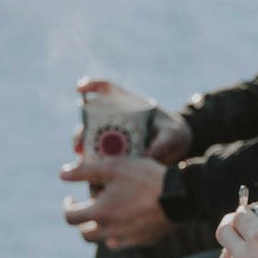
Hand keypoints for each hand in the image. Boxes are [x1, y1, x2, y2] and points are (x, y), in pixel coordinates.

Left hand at [61, 154, 169, 248]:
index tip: (72, 198)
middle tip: (90, 208)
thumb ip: (84, 171)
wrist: (179, 196)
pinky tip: (128, 221)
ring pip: (105, 241)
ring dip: (102, 229)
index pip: (70, 217)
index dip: (67, 207)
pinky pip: (125, 242)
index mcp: (99, 213)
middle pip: (85, 234)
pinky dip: (121, 234)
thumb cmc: (145, 178)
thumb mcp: (113, 166)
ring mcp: (127, 239)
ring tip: (110, 214)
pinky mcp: (144, 241)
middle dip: (82, 222)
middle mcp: (110, 231)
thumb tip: (62, 174)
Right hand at [72, 77, 191, 163]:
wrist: (179, 148)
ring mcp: (115, 135)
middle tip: (79, 146)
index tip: (80, 88)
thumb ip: (163, 144)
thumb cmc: (175, 134)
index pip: (107, 89)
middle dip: (81, 132)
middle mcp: (117, 118)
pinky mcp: (116, 151)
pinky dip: (93, 163)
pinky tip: (90, 172)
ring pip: (91, 139)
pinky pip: (100, 156)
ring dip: (84, 149)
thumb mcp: (173, 136)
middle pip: (92, 120)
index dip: (92, 85)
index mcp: (130, 105)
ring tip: (82, 161)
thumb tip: (147, 157)